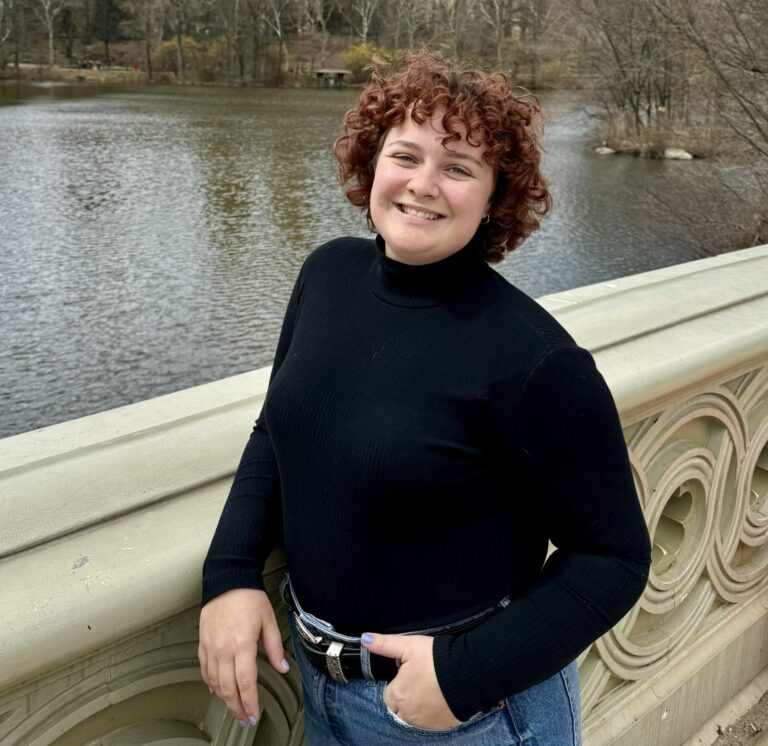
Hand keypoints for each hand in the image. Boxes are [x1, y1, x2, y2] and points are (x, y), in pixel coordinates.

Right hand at [198, 588, 289, 724]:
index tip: (253, 715)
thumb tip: (283, 668)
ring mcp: (210, 646)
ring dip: (223, 698)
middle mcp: (224, 648)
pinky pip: (204, 668)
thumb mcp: (269, 619)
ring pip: (214, 681)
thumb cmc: (249, 596)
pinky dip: (209, 682)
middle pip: (227, 687)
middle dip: (236, 707)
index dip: (250, 702)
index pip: (245, 682)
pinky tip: (216, 689)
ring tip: (233, 707)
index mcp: (242, 644)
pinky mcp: (203, 642)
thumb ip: (275, 647)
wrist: (228, 578)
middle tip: (243, 718)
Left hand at [362, 633, 460, 730]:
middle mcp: (408, 715)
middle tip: (422, 678)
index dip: (399, 681)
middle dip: (408, 695)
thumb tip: (365, 639)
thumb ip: (384, 645)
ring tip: (433, 686)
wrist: (469, 672)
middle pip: (401, 707)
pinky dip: (434, 711)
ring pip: (415, 716)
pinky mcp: (443, 726)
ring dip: (420, 705)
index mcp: (397, 696)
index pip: (389, 693)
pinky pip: (432, 721)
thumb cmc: (436, 659)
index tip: (410, 671)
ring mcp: (426, 723)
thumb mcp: (408, 646)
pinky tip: (442, 696)